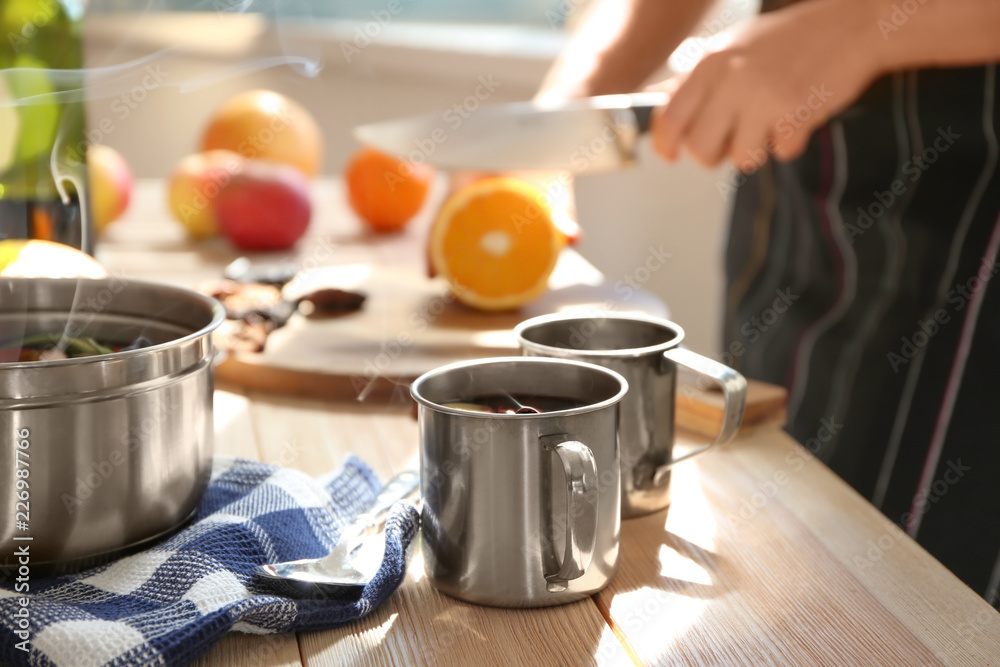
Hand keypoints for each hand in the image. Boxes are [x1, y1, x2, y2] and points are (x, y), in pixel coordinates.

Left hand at [651, 0, 881, 168]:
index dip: (667, 144)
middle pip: (700, 148)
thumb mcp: (733, 47)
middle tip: (732, 141)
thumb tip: (660, 113)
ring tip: (770, 124)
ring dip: (756, 150)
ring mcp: (764, 96)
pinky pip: (780, 153)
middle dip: (714, 155)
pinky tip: (797, 116)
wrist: (852, 25)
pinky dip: (789, 143)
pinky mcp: (796, 113)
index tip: (672, 153)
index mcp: (711, 62)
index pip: (670, 118)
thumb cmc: (790, 39)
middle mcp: (732, 79)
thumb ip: (698, 81)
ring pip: (740, 158)